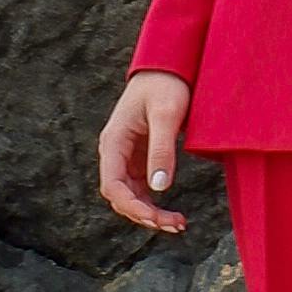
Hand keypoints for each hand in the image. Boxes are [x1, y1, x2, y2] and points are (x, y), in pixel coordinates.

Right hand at [98, 69, 193, 236]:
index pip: (112, 185)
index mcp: (114, 142)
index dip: (131, 206)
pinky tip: (173, 213)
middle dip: (144, 215)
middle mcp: (115, 152)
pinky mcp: (140, 159)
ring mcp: (126, 157)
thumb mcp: (167, 115)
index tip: (154, 217)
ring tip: (178, 224)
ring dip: (150, 214)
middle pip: (121, 196)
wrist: (167, 66)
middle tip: (175, 225)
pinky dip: (155, 204)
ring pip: (131, 196)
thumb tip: (159, 187)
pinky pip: (142, 189)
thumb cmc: (166, 84)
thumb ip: (162, 149)